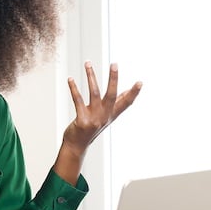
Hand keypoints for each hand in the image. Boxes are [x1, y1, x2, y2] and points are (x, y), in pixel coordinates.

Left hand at [53, 63, 141, 185]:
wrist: (77, 145)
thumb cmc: (92, 127)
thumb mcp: (107, 116)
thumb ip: (117, 103)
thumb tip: (128, 91)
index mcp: (111, 114)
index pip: (126, 103)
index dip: (133, 93)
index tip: (140, 82)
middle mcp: (104, 116)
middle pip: (111, 95)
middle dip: (113, 79)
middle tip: (114, 64)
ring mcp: (94, 119)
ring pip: (94, 93)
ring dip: (91, 76)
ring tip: (88, 63)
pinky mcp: (82, 121)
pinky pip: (78, 101)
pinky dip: (74, 89)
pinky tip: (70, 79)